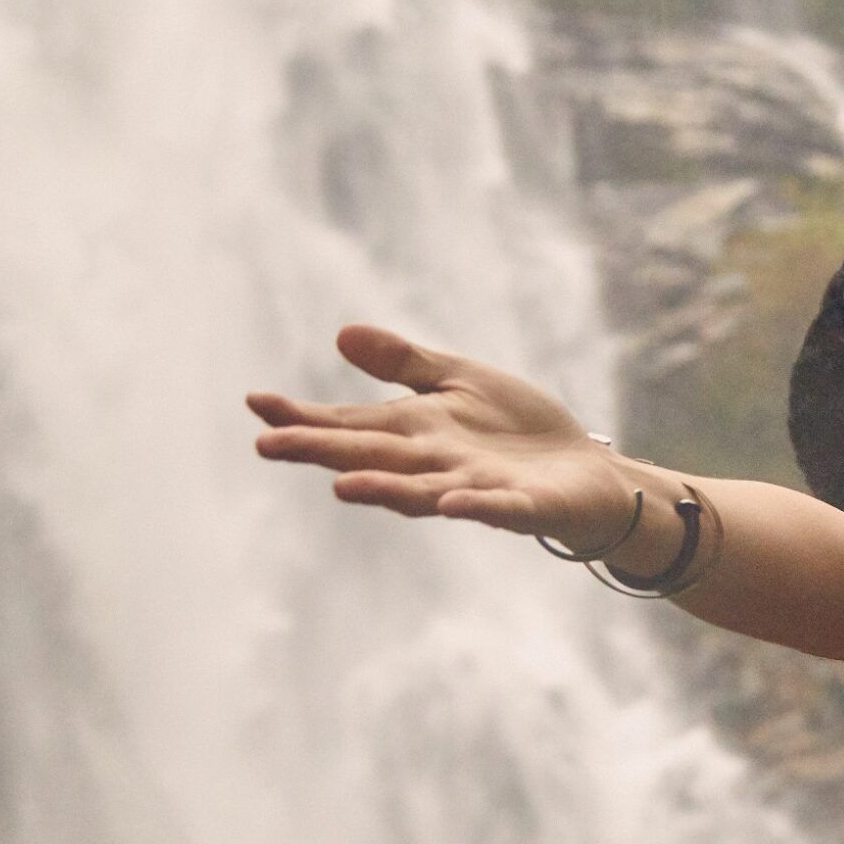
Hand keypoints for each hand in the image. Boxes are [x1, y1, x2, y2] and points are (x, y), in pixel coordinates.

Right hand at [248, 324, 639, 551]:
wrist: (589, 473)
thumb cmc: (519, 432)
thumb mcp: (460, 382)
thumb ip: (405, 364)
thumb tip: (341, 334)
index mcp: (416, 433)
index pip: (350, 424)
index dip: (304, 416)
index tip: (255, 403)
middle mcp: (435, 465)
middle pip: (370, 457)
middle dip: (321, 452)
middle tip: (266, 445)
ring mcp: (476, 488)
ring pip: (420, 491)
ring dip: (383, 489)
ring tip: (341, 485)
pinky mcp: (523, 506)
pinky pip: (496, 508)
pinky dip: (474, 506)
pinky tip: (451, 502)